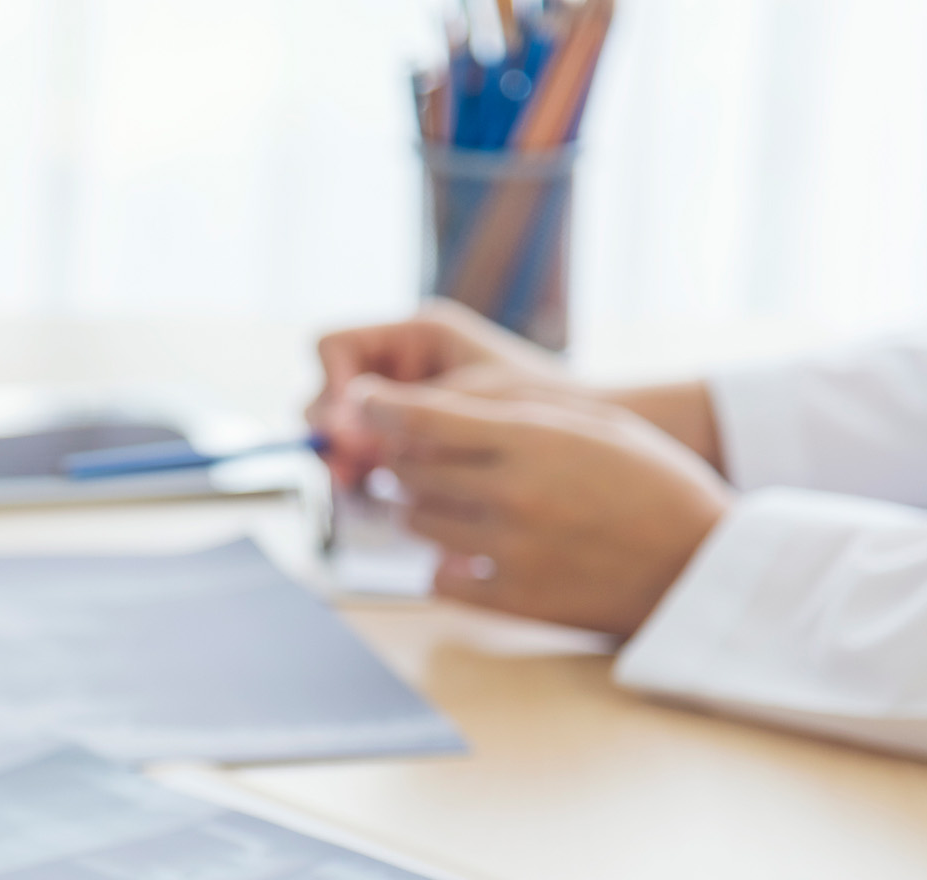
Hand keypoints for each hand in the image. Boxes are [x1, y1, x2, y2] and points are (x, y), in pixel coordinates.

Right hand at [308, 300, 576, 487]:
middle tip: (346, 474)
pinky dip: (367, 477)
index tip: (345, 431)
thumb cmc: (551, 406)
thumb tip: (337, 432)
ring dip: (344, 459)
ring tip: (361, 490)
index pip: (333, 347)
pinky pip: (368, 455)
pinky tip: (381, 499)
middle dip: (332, 431)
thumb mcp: (472, 405)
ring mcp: (405, 403)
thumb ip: (405, 413)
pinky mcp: (413, 441)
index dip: (330, 387)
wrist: (596, 436)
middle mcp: (403, 362)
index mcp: (416, 334)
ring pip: (344, 429)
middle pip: (329, 390)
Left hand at [354, 376, 732, 634]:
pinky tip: (475, 551)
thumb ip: (509, 412)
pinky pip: (437, 578)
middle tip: (428, 456)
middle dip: (407, 458)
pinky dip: (445, 563)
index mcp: (535, 440)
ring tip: (463, 502)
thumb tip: (420, 411)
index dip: (379, 406)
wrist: (703, 566)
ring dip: (423, 508)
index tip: (360, 402)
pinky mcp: (511, 600)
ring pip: (415, 522)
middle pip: (407, 470)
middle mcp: (512, 494)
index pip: (423, 417)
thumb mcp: (591, 424)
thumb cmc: (651, 482)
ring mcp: (509, 551)